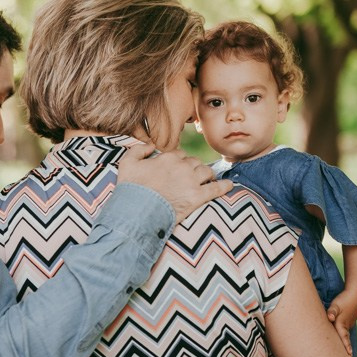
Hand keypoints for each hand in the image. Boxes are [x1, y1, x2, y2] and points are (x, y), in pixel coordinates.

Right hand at [118, 144, 232, 223]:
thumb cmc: (131, 188)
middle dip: (194, 168)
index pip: (180, 155)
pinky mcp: (198, 198)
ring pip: (206, 172)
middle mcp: (182, 167)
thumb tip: (151, 145)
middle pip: (195, 162)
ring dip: (208, 175)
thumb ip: (138, 149)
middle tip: (193, 176)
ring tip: (209, 180)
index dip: (180, 161)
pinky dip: (224, 186)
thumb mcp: (127, 163)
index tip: (178, 168)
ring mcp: (191, 182)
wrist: (137, 211)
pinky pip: (216, 189)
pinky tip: (229, 185)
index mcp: (168, 158)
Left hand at [326, 291, 356, 356]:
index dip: (344, 347)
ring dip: (344, 346)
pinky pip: (344, 333)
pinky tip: (343, 344)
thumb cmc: (344, 300)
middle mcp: (346, 327)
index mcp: (342, 325)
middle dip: (346, 351)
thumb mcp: (336, 305)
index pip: (342, 338)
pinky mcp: (347, 322)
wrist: (355, 295)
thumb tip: (330, 317)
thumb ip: (332, 311)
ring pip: (344, 337)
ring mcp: (347, 325)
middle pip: (344, 341)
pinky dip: (343, 339)